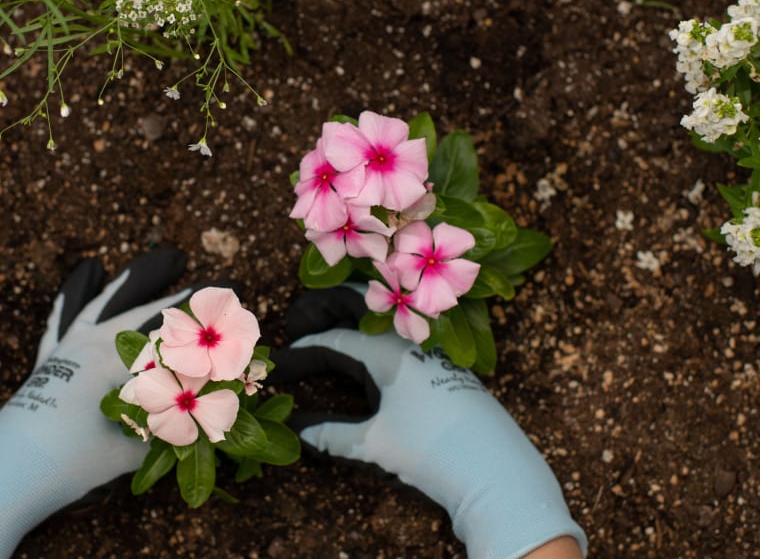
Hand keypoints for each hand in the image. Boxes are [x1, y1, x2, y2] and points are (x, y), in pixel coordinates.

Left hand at [0, 247, 190, 558]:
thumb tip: (198, 427)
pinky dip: (71, 300)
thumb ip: (164, 436)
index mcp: (113, 363)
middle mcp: (89, 346)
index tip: (223, 315)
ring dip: (125, 285)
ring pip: (99, 306)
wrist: (7, 475)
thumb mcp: (128, 452)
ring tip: (144, 266)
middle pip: (138, 314)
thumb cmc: (70, 463)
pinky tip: (81, 282)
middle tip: (196, 288)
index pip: (166, 341)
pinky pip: (60, 323)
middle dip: (171, 300)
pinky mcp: (46, 363)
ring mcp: (65, 351)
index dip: (196, 329)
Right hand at [271, 286, 587, 558]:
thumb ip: (332, 435)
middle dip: (322, 306)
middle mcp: (407, 338)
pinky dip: (371, 326)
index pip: (332, 341)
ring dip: (349, 312)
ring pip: (381, 311)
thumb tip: (298, 430)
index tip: (277, 365)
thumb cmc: (432, 452)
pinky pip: (398, 327)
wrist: (495, 469)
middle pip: (357, 302)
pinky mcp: (441, 361)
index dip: (299, 353)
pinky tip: (363, 345)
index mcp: (387, 352)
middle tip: (295, 321)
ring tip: (324, 324)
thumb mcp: (374, 445)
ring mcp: (428, 346)